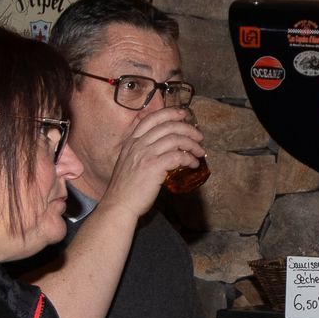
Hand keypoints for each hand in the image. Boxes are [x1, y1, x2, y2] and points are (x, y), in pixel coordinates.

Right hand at [102, 106, 207, 220]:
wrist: (119, 204)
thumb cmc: (126, 189)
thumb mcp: (129, 163)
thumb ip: (142, 153)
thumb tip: (163, 151)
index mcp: (131, 141)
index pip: (151, 118)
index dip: (169, 113)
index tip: (183, 114)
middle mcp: (138, 144)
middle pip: (167, 126)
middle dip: (187, 128)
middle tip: (198, 136)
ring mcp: (145, 155)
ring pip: (175, 139)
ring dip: (192, 144)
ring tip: (199, 152)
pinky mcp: (154, 167)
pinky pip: (177, 156)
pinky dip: (189, 159)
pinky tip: (193, 164)